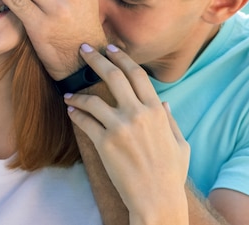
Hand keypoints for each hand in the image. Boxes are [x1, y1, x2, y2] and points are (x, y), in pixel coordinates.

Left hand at [64, 44, 189, 223]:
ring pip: (93, 99)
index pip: (137, 73)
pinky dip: (76, 113)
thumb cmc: (170, 174)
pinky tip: (71, 111)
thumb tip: (163, 101)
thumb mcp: (179, 143)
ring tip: (69, 92)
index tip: (110, 48)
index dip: (121, 57)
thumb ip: (169, 120)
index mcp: (156, 110)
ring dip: (78, 93)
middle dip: (96, 59)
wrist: (157, 201)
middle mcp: (138, 113)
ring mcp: (121, 127)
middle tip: (82, 50)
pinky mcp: (105, 143)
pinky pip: (86, 121)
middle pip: (113, 76)